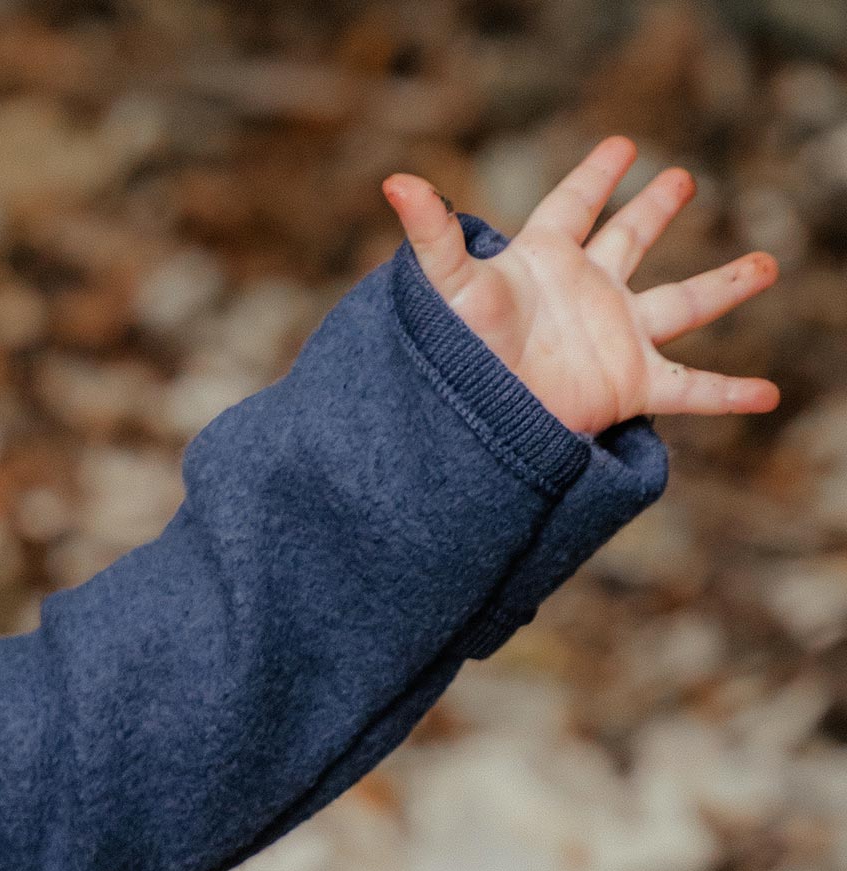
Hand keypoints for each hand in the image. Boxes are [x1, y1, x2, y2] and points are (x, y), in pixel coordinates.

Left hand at [381, 135, 780, 436]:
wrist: (468, 430)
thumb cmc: (455, 358)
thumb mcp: (448, 290)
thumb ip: (432, 236)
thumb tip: (396, 182)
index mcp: (545, 263)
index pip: (573, 206)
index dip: (595, 177)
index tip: (620, 148)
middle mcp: (586, 295)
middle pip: (631, 242)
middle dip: (655, 212)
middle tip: (680, 180)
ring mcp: (613, 339)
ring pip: (683, 304)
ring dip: (726, 286)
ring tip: (766, 265)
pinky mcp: (629, 386)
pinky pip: (691, 389)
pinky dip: (729, 395)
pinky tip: (767, 396)